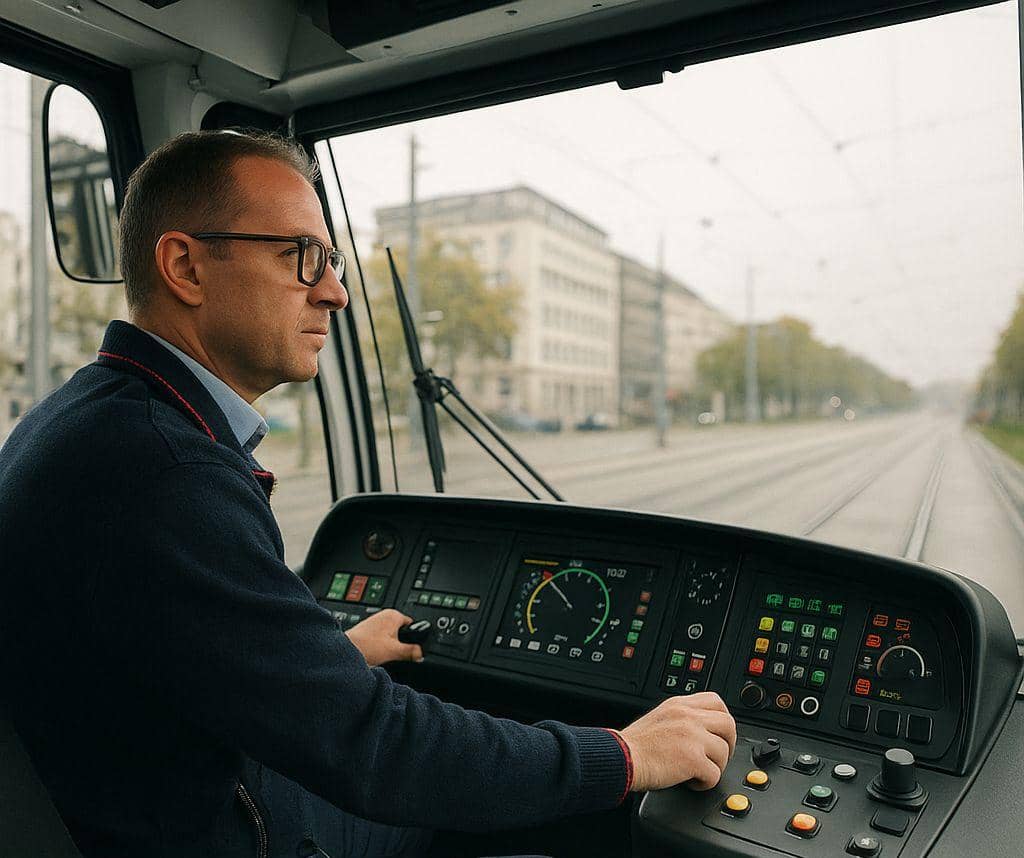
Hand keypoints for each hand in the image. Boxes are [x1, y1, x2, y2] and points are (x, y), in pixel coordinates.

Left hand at [345, 609, 423, 666]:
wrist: (344, 652)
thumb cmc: (365, 646)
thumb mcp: (394, 651)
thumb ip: (412, 651)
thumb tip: (422, 654)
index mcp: (393, 614)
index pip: (413, 624)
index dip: (414, 638)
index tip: (412, 649)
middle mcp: (384, 615)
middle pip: (402, 631)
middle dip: (401, 643)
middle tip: (394, 653)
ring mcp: (374, 622)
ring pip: (391, 636)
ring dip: (389, 645)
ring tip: (383, 654)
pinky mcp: (367, 630)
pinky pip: (381, 638)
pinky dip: (380, 646)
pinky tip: (376, 653)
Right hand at [618, 692, 735, 791]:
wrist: (621, 758)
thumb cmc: (634, 745)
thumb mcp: (659, 717)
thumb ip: (681, 718)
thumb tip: (701, 731)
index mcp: (679, 705)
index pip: (716, 701)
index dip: (723, 719)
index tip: (719, 734)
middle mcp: (688, 716)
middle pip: (728, 724)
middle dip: (728, 744)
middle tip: (717, 757)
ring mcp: (692, 735)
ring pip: (724, 752)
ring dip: (715, 766)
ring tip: (697, 771)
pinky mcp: (693, 758)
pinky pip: (715, 774)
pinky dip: (705, 783)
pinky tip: (691, 782)